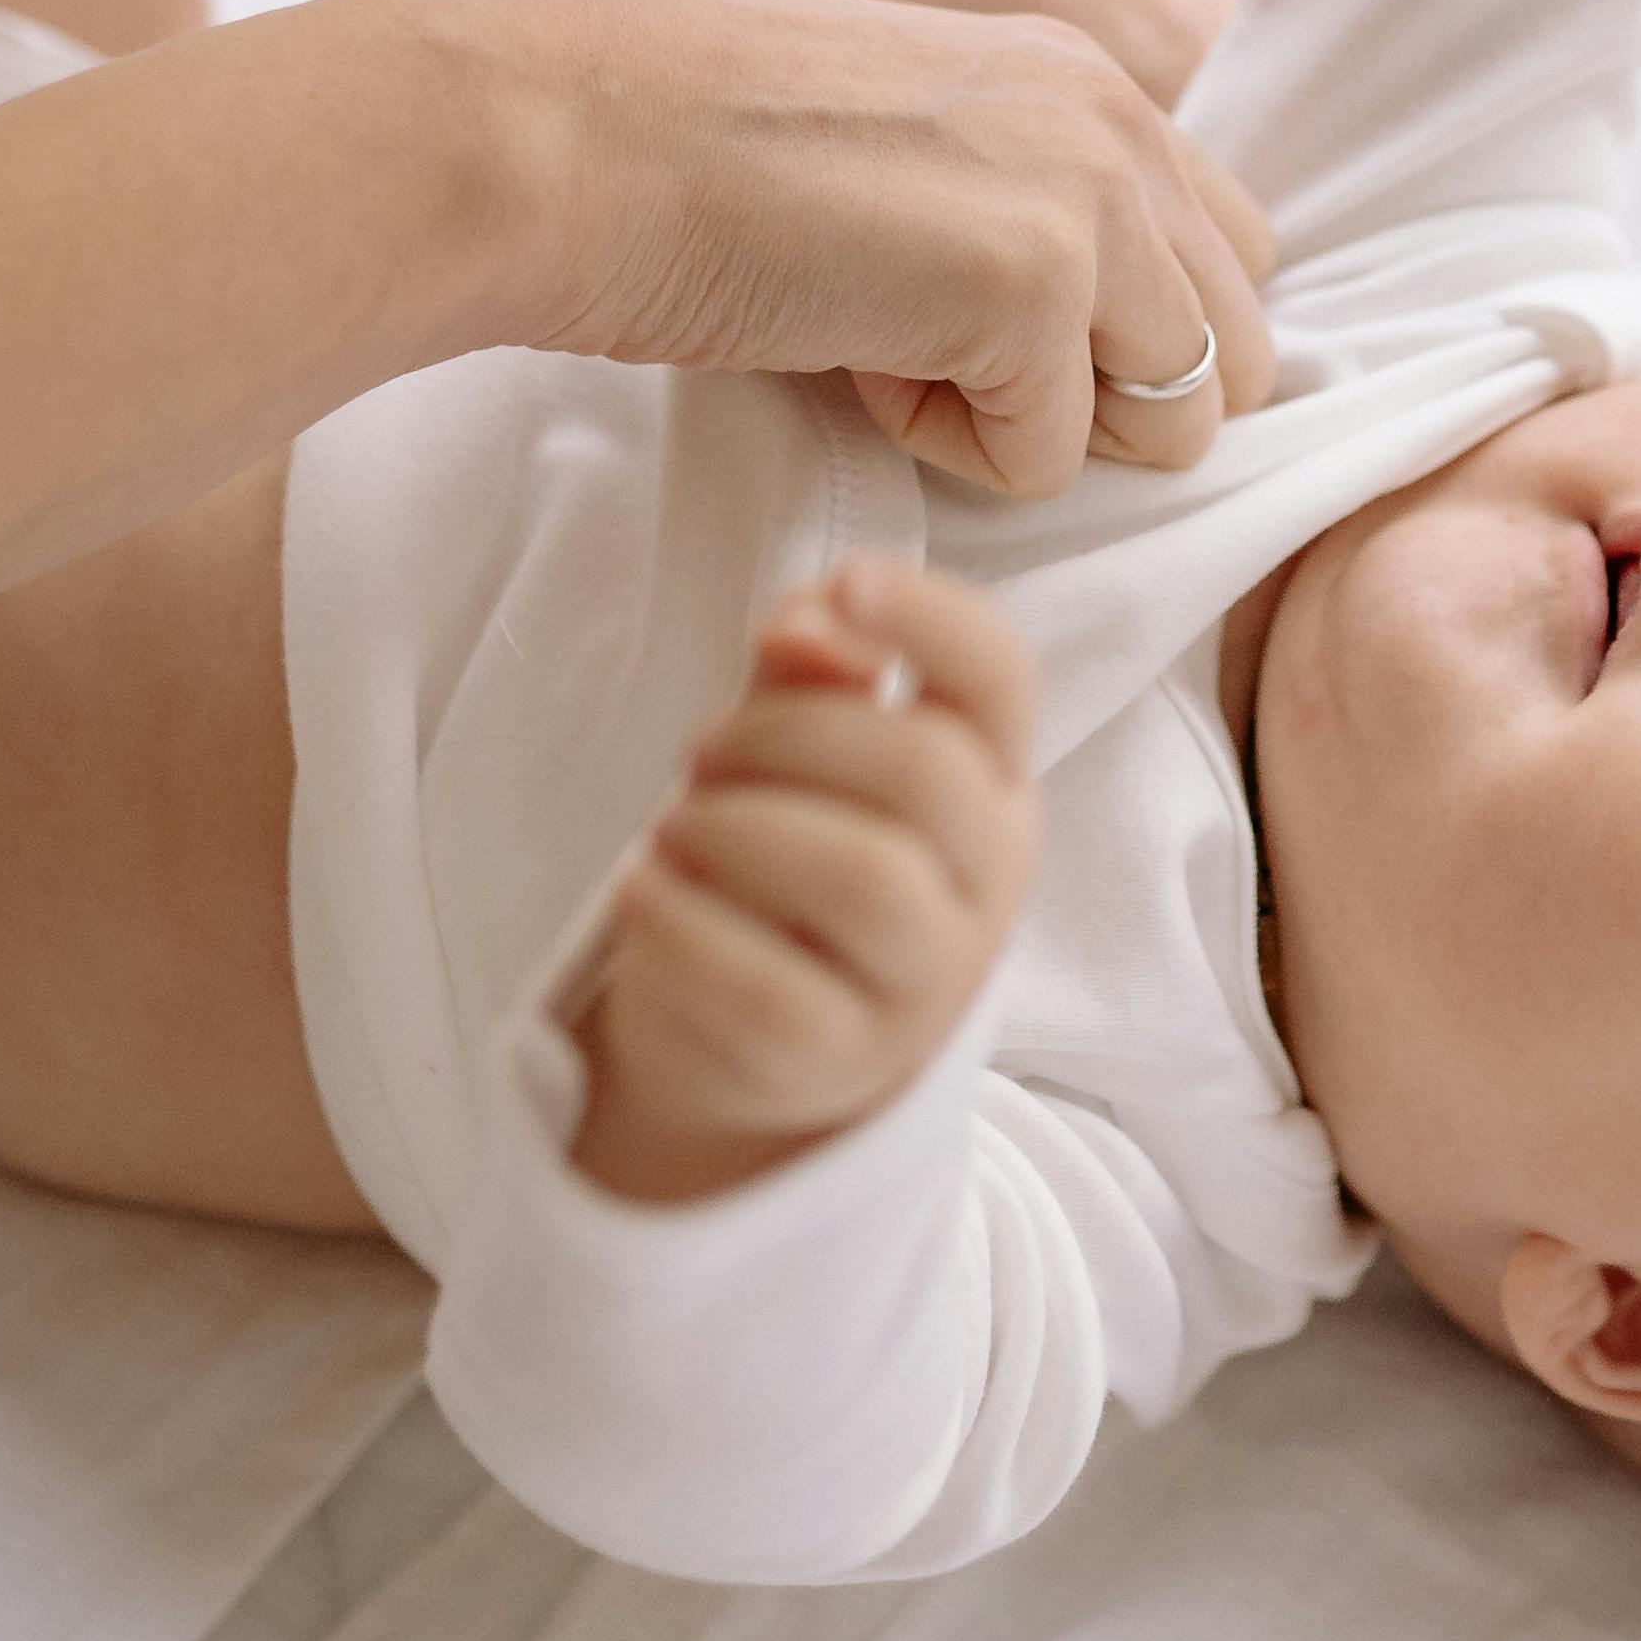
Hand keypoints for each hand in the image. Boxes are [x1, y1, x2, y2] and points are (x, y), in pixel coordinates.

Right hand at [457, 0, 1275, 491]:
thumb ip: (1032, 211)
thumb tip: (1111, 351)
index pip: (1224, 257)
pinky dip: (948, 448)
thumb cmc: (705, 162)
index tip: (982, 325)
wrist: (583, 138)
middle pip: (1232, 349)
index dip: (1121, 335)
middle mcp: (1120, 123)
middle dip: (1109, 396)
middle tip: (951, 356)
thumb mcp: (916, 153)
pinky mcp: (1039, 287)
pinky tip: (853, 356)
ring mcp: (1093, 200)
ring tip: (904, 351)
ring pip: (1177, 415)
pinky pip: (1051, 458)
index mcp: (1092, 83)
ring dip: (1043, 423)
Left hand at [571, 561, 1041, 1204]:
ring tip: (671, 828)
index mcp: (990, 785)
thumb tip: (815, 620)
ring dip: (738, 828)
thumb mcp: (790, 753)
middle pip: (925, 771)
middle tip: (699, 752)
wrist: (736, 1039)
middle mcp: (984, 884)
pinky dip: (686, 925)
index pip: (1002, 684)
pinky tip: (638, 889)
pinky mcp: (841, 1061)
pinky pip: (772, 990)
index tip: (849, 579)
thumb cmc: (775, 861)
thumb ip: (806, 677)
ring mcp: (925, 983)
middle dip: (788, 735)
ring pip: (864, 877)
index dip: (936, 618)